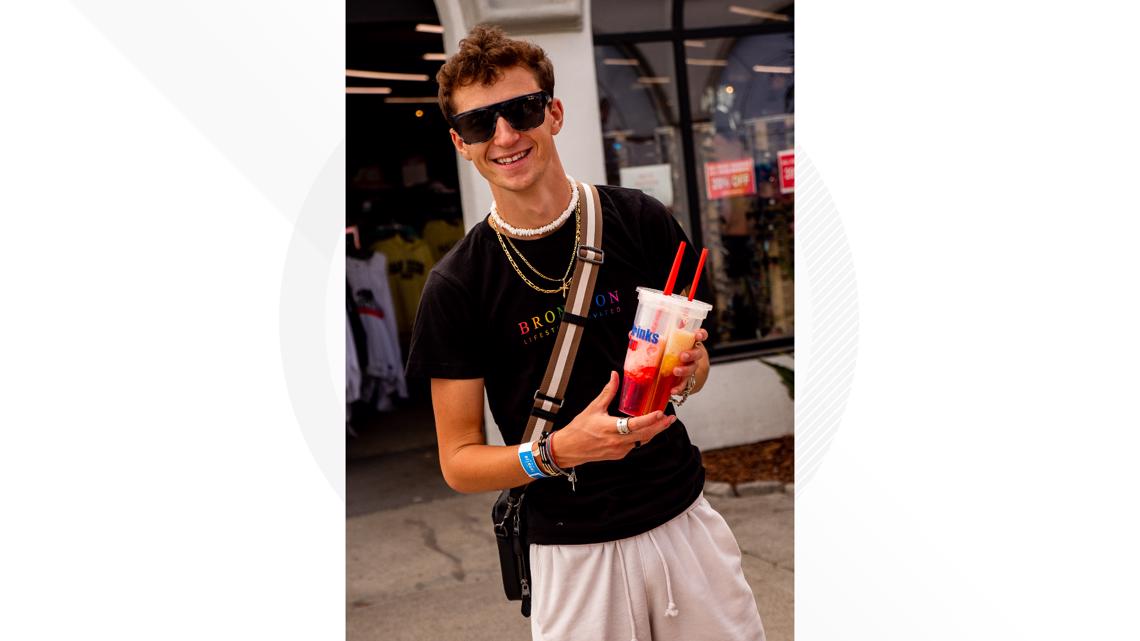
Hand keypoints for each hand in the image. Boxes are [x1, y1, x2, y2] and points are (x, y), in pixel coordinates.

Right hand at [550, 371, 675, 467]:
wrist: (569, 449)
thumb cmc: (580, 428)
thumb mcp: (593, 408)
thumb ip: (608, 392)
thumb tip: (615, 375)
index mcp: (610, 428)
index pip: (634, 424)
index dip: (649, 420)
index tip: (660, 413)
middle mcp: (617, 442)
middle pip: (644, 435)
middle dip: (660, 426)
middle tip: (671, 418)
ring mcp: (619, 450)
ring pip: (642, 441)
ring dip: (654, 432)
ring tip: (664, 423)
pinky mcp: (619, 455)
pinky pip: (635, 445)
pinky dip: (643, 437)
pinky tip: (648, 430)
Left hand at [669, 328, 708, 394]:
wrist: (681, 373)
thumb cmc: (673, 354)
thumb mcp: (670, 345)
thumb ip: (666, 340)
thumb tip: (654, 338)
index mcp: (691, 343)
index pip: (700, 336)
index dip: (701, 335)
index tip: (698, 336)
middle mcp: (694, 355)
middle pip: (697, 353)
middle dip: (691, 354)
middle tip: (682, 356)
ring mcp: (692, 368)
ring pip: (692, 368)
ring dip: (684, 370)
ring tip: (676, 371)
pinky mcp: (688, 380)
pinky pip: (685, 384)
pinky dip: (679, 387)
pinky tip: (673, 390)